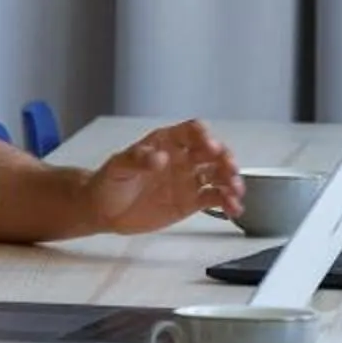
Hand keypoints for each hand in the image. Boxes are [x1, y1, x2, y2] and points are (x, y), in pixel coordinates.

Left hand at [84, 119, 245, 233]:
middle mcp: (183, 158)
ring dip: (231, 180)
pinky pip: (214, 198)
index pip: (190, 132)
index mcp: (167, 142)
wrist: (104, 210)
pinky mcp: (191, 201)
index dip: (202, 135)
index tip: (209, 143)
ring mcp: (189, 179)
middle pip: (211, 153)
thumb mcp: (119, 167)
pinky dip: (228, 202)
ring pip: (218, 175)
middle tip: (229, 168)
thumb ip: (138, 160)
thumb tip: (160, 157)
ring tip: (236, 192)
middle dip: (224, 158)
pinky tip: (234, 209)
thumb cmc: (109, 181)